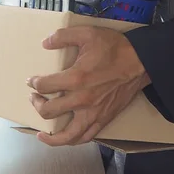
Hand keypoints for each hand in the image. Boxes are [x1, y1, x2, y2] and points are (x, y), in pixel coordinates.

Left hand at [27, 27, 149, 145]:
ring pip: (67, 136)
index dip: (34, 83)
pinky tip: (65, 138)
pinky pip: (85, 137)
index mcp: (76, 78)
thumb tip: (45, 43)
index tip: (32, 81)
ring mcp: (93, 113)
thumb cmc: (114, 48)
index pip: (44, 86)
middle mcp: (82, 100)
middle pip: (49, 111)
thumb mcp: (87, 33)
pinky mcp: (104, 119)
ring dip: (51, 135)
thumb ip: (63, 36)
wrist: (140, 62)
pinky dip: (72, 141)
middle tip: (35, 98)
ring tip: (42, 133)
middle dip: (37, 104)